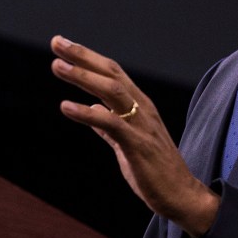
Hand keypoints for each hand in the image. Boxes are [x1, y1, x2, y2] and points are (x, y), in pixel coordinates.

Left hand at [50, 35, 218, 237]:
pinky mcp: (138, 145)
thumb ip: (110, 127)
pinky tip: (65, 107)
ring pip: (112, 91)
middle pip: (113, 74)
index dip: (88, 58)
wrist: (180, 194)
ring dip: (83, 77)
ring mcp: (142, 126)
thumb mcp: (128, 144)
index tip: (63, 45)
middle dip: (84, 57)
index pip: (113, 73)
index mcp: (140, 107)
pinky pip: (110, 124)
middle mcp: (143, 110)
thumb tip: (93, 111)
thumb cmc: (155, 171)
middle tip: (57, 43)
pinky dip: (86, 113)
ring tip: (57, 67)